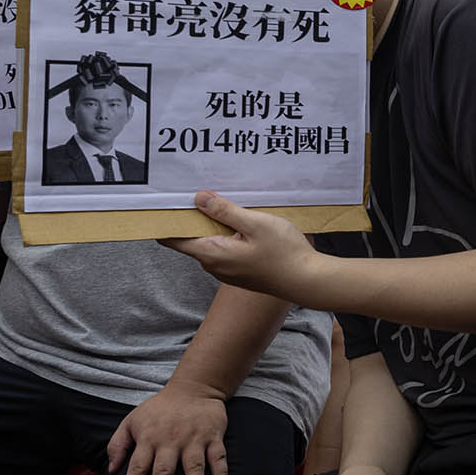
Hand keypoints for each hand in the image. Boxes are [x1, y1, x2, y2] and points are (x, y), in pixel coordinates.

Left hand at [106, 378, 228, 474]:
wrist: (193, 388)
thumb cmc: (159, 409)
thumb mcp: (132, 420)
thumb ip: (118, 444)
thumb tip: (111, 470)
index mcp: (149, 438)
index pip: (137, 466)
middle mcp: (171, 440)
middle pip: (164, 469)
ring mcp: (194, 439)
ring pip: (194, 467)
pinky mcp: (213, 436)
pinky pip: (218, 457)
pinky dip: (221, 473)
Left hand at [161, 192, 319, 299]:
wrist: (307, 281)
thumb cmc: (283, 253)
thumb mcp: (255, 223)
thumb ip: (224, 211)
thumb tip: (199, 198)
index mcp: (212, 253)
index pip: (172, 239)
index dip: (168, 220)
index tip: (168, 202)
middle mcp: (214, 266)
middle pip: (193, 238)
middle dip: (198, 217)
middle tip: (209, 193)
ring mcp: (227, 272)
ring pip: (211, 243)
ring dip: (217, 226)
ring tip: (232, 206)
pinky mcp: (240, 273)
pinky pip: (226, 250)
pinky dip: (230, 236)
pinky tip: (247, 225)